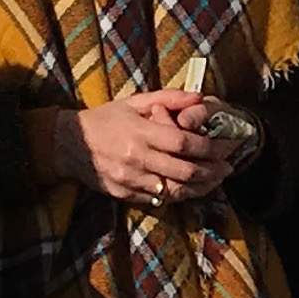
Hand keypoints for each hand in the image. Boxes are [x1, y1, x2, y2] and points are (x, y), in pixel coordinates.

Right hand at [53, 90, 247, 205]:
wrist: (69, 144)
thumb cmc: (106, 119)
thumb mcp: (135, 101)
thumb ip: (169, 98)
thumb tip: (200, 97)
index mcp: (140, 132)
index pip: (184, 143)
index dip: (210, 147)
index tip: (226, 146)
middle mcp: (136, 159)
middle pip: (185, 171)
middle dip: (213, 171)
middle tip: (228, 166)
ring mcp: (130, 180)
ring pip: (176, 191)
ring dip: (202, 187)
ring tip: (216, 180)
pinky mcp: (125, 195)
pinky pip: (161, 200)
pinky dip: (181, 195)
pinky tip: (194, 188)